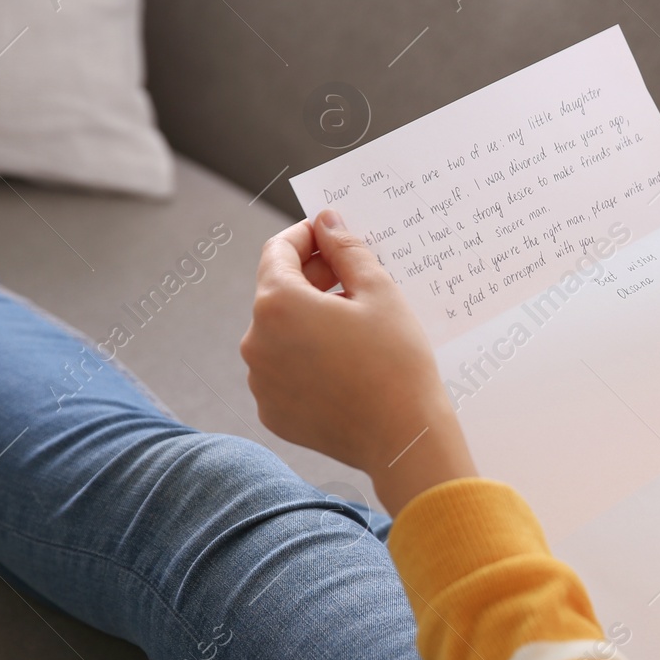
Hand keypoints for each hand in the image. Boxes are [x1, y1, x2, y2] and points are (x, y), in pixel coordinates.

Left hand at [240, 208, 476, 514]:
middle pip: (277, 293)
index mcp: (277, 304)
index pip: (277, 250)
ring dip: (308, 321)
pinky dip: (305, 359)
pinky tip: (344, 364)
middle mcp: (255, 342)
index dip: (306, 237)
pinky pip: (283, 371)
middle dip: (312, 279)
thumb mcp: (379, 291)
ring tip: (354, 326)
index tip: (332, 236)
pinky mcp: (272, 412)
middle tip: (354, 279)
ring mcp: (260, 382)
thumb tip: (327, 221)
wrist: (403, 438)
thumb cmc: (396, 361)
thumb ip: (346, 248)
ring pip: (279, 333)